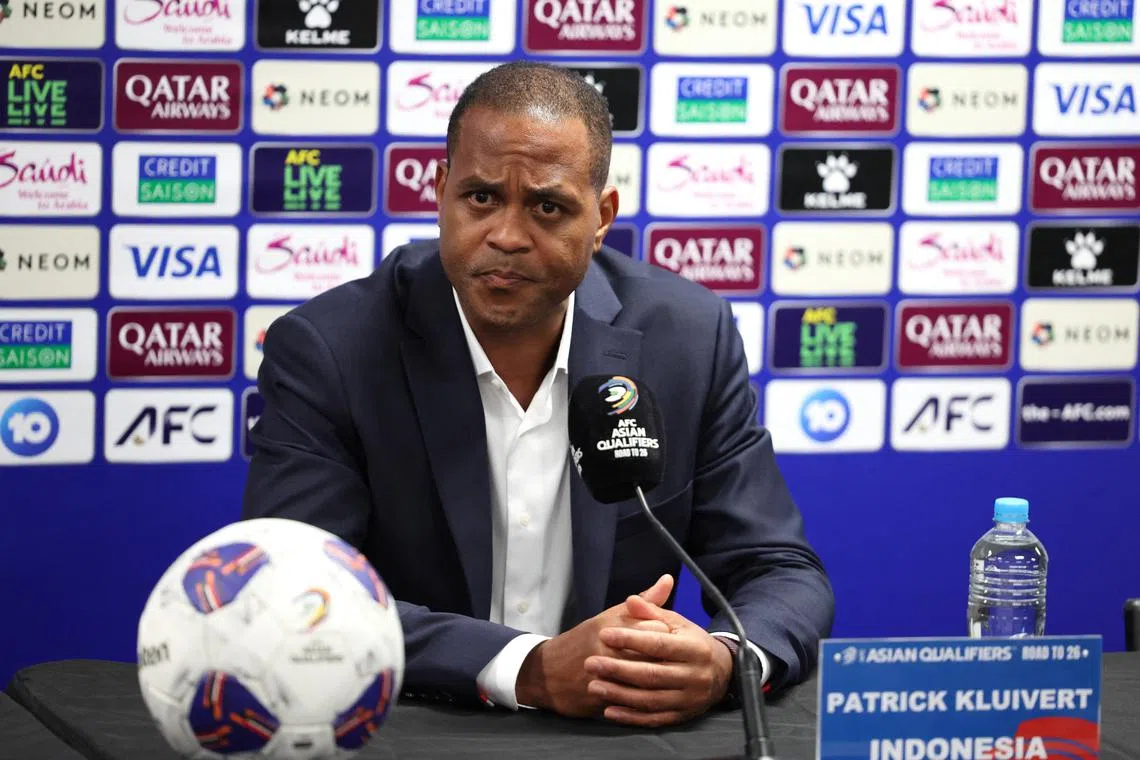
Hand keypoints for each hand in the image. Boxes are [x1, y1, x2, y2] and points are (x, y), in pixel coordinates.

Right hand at [515, 575, 673, 717]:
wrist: (546, 672)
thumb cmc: (584, 640)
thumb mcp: (611, 616)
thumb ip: (644, 602)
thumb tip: (668, 580)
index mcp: (612, 626)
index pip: (655, 627)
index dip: (668, 634)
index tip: (674, 637)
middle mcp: (608, 648)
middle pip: (653, 654)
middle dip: (667, 659)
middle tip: (674, 661)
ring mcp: (604, 673)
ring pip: (644, 679)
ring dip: (658, 680)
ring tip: (664, 678)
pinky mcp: (601, 696)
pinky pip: (631, 700)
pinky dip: (644, 699)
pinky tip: (653, 696)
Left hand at [583, 590, 734, 726]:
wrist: (722, 672)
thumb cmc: (691, 642)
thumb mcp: (677, 623)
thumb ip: (652, 612)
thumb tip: (630, 600)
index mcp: (694, 648)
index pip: (659, 644)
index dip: (630, 639)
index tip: (604, 634)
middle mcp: (694, 675)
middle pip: (652, 674)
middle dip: (618, 669)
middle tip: (590, 663)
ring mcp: (689, 698)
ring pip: (651, 700)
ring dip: (620, 694)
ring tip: (594, 686)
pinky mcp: (683, 716)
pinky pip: (654, 719)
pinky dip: (631, 716)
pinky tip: (609, 710)